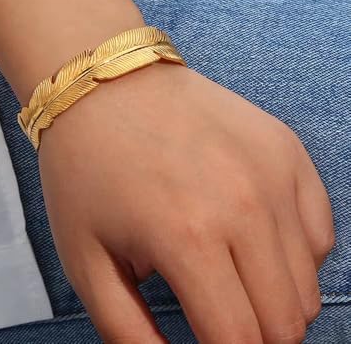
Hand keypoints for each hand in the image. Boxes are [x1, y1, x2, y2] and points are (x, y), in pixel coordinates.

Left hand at [38, 62, 334, 343]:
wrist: (104, 87)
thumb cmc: (87, 170)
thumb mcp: (86, 261)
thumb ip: (129, 333)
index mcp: (188, 239)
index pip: (240, 342)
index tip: (206, 342)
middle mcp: (245, 206)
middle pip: (285, 321)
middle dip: (252, 335)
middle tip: (212, 313)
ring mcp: (273, 172)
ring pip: (306, 282)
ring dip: (272, 297)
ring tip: (225, 271)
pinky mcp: (285, 148)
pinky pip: (319, 230)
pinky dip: (292, 251)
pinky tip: (249, 233)